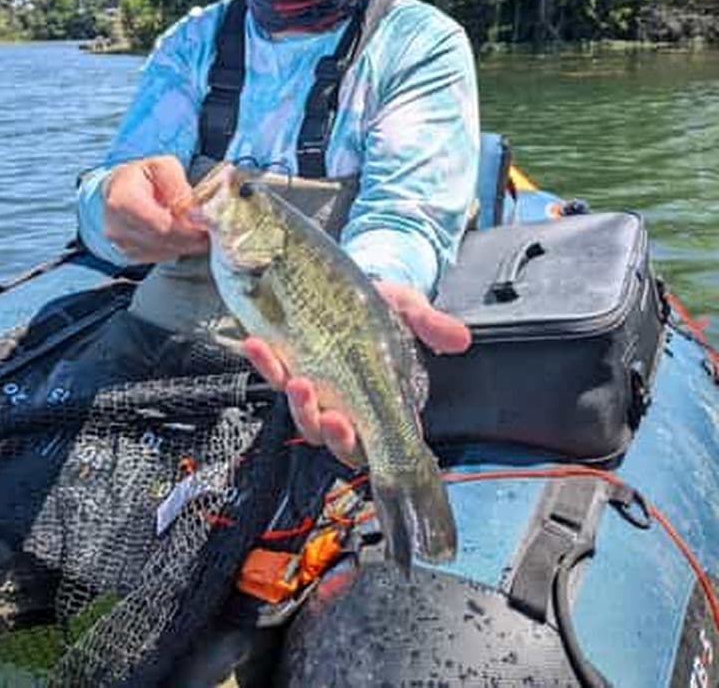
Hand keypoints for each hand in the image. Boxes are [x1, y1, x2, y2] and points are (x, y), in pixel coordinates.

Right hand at [102, 155, 208, 262]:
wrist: (118, 189)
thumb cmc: (142, 176)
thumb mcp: (162, 167)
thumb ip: (178, 187)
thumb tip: (194, 212)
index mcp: (123, 200)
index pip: (160, 224)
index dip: (186, 228)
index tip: (206, 224)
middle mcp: (117, 226)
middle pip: (163, 239)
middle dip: (191, 237)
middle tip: (211, 231)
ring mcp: (121, 243)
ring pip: (164, 251)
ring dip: (187, 244)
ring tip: (202, 233)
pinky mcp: (129, 254)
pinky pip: (160, 256)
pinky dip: (176, 248)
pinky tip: (185, 237)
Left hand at [243, 279, 470, 464]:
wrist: (356, 277)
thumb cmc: (385, 303)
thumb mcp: (410, 310)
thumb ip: (431, 325)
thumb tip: (460, 338)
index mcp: (378, 400)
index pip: (368, 439)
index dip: (354, 441)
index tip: (343, 423)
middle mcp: (344, 400)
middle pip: (326, 433)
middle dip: (317, 423)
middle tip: (315, 402)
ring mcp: (315, 384)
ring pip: (299, 410)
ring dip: (292, 400)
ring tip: (289, 375)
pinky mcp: (289, 362)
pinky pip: (273, 371)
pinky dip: (264, 361)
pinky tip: (258, 345)